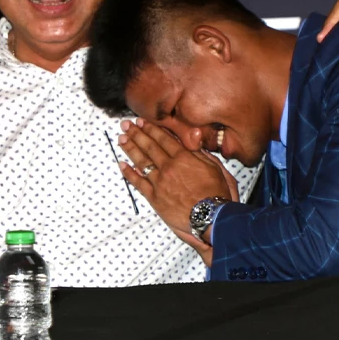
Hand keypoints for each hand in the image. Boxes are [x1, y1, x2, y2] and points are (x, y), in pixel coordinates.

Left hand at [116, 119, 238, 258]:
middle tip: (126, 125)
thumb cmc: (217, 194)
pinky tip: (122, 164)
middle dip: (136, 134)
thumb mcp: (216, 167)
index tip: (141, 122)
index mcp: (183, 158)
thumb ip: (201, 152)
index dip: (151, 129)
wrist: (211, 217)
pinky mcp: (154, 197)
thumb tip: (193, 136)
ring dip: (130, 149)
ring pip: (141, 162)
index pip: (163, 139)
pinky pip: (138, 183)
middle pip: (149, 147)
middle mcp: (168, 167)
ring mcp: (159, 182)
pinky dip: (129, 173)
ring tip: (121, 139)